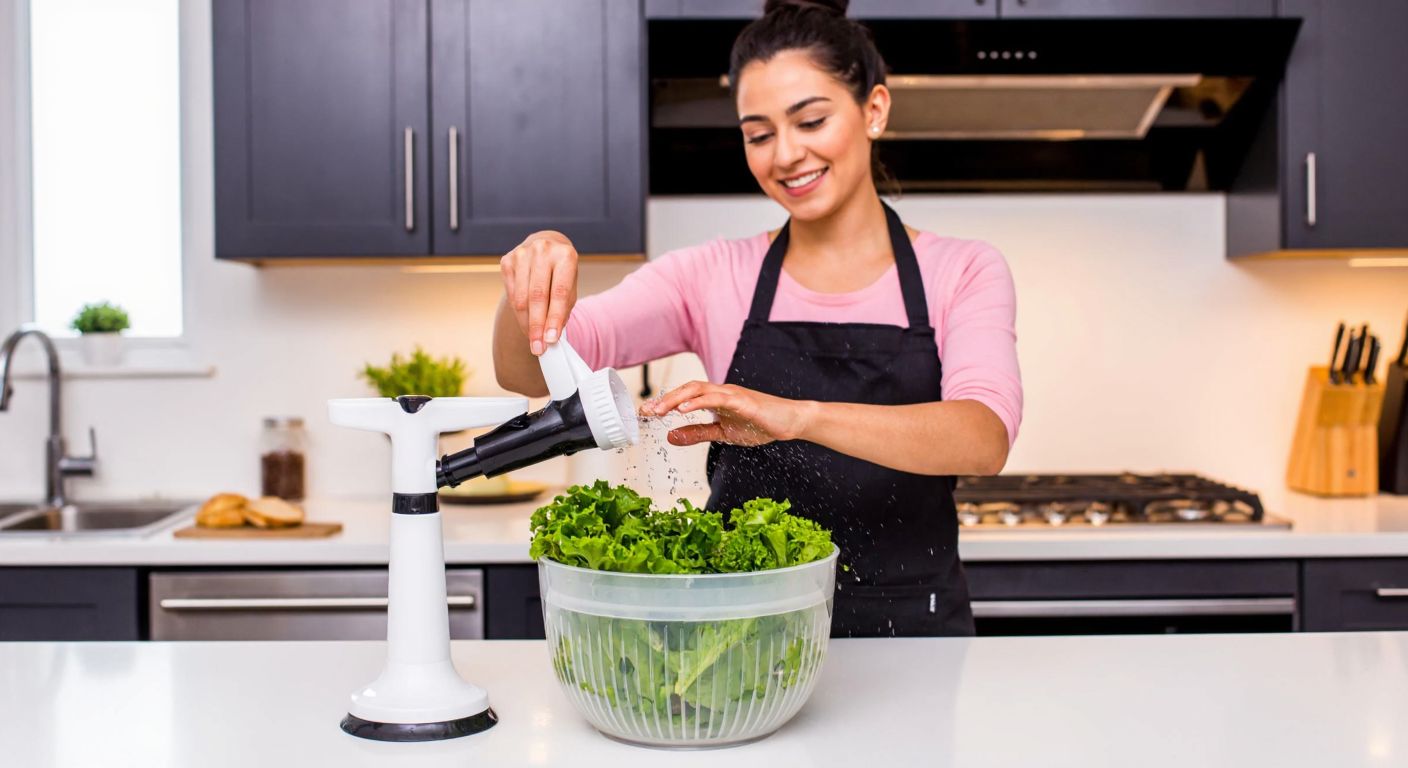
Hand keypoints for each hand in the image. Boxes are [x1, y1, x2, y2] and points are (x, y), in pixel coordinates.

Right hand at [501, 231, 578, 354]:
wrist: (546, 247)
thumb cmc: (561, 273)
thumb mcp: (570, 287)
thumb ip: (562, 310)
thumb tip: (549, 336)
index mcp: (565, 255)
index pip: (559, 293)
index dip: (554, 318)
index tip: (551, 340)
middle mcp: (543, 250)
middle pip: (537, 296)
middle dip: (537, 326)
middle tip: (538, 348)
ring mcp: (522, 253)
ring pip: (521, 298)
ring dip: (526, 323)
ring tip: (533, 339)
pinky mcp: (507, 261)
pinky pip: (511, 294)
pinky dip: (518, 313)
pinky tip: (525, 322)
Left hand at [641, 381, 815, 446]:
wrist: (788, 422)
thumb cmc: (759, 424)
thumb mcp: (722, 434)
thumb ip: (697, 433)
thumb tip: (670, 436)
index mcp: (714, 399)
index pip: (684, 397)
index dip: (664, 403)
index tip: (645, 413)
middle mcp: (720, 392)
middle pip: (686, 389)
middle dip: (664, 399)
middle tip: (646, 411)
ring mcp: (731, 394)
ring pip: (698, 390)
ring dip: (676, 399)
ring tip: (659, 409)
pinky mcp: (742, 401)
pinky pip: (716, 398)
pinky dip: (698, 402)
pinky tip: (683, 410)